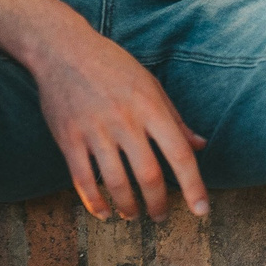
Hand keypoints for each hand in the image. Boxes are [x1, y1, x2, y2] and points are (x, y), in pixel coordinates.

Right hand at [27, 23, 209, 220]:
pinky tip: (104, 212)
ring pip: (116, 182)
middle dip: (159, 203)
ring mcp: (95, 131)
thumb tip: (200, 145)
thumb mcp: (151, 85)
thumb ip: (175, 118)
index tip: (202, 211)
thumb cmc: (113, 66)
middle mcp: (125, 121)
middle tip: (161, 216)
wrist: (63, 50)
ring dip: (128, 207)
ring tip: (133, 215)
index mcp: (151, 108)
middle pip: (149, 175)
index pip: (179, 154)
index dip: (194, 186)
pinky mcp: (68, 139)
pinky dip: (95, 202)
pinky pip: (83, 180)